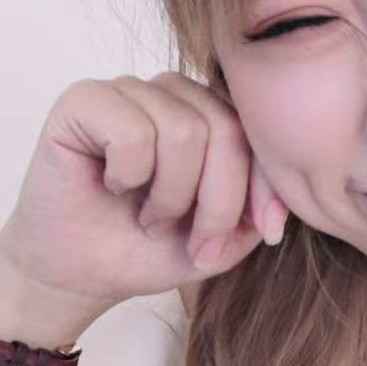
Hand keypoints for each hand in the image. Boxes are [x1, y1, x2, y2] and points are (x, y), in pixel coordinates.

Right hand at [0, 72, 289, 329]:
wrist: (79, 276)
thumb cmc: (146, 249)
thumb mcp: (223, 238)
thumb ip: (258, 207)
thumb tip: (287, 193)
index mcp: (210, 112)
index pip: (257, 129)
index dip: (264, 184)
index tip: (263, 233)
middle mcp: (172, 91)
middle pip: (225, 129)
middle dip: (217, 201)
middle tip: (188, 237)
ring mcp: (128, 90)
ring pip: (184, 130)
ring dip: (169, 195)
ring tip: (148, 216)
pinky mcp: (83, 99)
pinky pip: (133, 132)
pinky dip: (130, 176)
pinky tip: (113, 186)